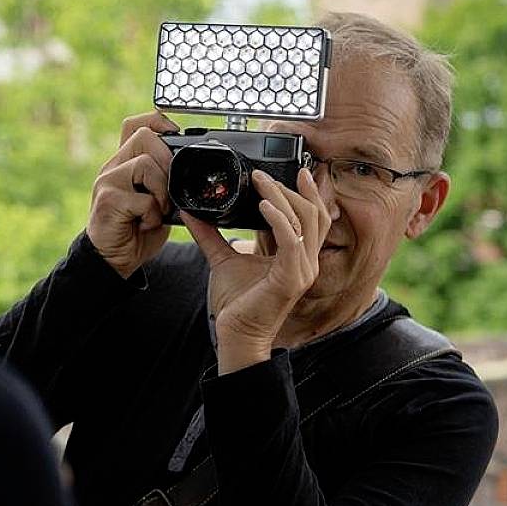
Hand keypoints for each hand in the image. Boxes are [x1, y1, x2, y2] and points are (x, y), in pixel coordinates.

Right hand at [87, 112, 178, 278]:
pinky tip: (145, 224)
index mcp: (124, 162)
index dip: (156, 121)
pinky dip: (153, 215)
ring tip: (158, 210)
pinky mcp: (107, 200)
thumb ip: (164, 181)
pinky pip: (143, 198)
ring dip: (162, 191)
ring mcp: (107, 182)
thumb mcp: (155, 200)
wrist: (113, 260)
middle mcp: (112, 167)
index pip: (134, 124)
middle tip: (169, 188)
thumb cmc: (136, 230)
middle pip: (143, 137)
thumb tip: (189, 172)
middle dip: (167, 160)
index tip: (174, 135)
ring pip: (144, 164)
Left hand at [181, 167, 330, 373]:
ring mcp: (302, 270)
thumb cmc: (237, 303)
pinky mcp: (291, 279)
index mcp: (297, 256)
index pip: (314, 217)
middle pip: (313, 214)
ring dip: (282, 197)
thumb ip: (211, 235)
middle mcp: (306, 262)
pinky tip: (263, 206)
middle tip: (263, 174)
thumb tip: (192, 213)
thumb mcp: (223, 259)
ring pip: (304, 221)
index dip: (309, 192)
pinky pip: (292, 241)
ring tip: (260, 182)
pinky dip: (279, 219)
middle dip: (290, 188)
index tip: (296, 170)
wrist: (236, 335)